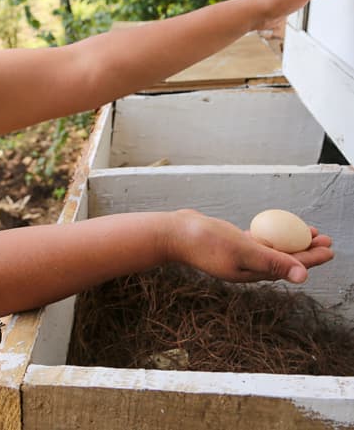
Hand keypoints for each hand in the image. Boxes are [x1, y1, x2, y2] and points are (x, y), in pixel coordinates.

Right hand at [166, 209, 333, 283]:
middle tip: (325, 238)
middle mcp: (248, 267)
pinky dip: (270, 236)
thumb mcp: (243, 250)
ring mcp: (238, 256)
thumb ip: (272, 262)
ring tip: (307, 231)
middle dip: (306, 250)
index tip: (330, 248)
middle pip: (285, 259)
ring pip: (272, 249)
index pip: (290, 267)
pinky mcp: (230, 244)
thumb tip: (304, 277)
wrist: (174, 234)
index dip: (312, 258)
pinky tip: (275, 228)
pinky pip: (257, 241)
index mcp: (253, 273)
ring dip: (291, 241)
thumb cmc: (206, 241)